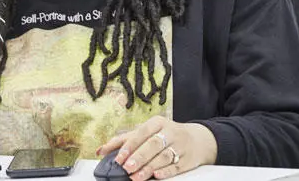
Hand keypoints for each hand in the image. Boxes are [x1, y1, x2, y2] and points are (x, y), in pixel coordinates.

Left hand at [96, 116, 216, 179]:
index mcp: (157, 122)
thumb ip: (124, 140)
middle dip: (139, 156)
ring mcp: (180, 145)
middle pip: (153, 144)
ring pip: (164, 156)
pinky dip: (166, 171)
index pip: (142, 132)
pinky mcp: (188, 159)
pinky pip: (176, 166)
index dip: (130, 146)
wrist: (197, 139)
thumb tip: (100, 150)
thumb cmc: (165, 135)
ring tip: (137, 176)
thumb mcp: (147, 132)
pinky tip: (157, 175)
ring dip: (150, 167)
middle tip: (128, 167)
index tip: (119, 158)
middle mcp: (170, 132)